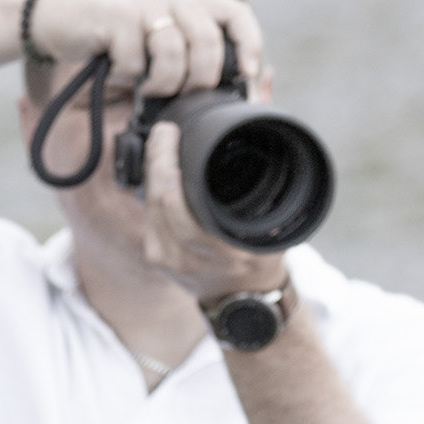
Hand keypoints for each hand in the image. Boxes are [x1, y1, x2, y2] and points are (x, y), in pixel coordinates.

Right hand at [30, 0, 262, 96]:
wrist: (55, 20)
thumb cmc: (116, 35)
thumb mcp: (162, 32)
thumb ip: (197, 46)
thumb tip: (250, 77)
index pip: (238, 13)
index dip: (250, 45)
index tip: (246, 75)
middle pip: (209, 42)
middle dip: (200, 79)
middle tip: (182, 93)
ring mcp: (143, 0)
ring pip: (174, 56)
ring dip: (162, 83)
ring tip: (147, 85)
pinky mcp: (116, 15)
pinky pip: (138, 63)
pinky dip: (128, 78)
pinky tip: (116, 71)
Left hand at [141, 122, 288, 302]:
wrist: (245, 302)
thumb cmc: (263, 261)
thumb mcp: (275, 228)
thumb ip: (273, 183)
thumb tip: (268, 121)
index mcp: (220, 250)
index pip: (176, 200)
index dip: (165, 162)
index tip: (169, 133)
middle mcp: (187, 257)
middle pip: (157, 199)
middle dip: (156, 160)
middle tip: (164, 134)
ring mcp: (166, 259)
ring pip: (148, 206)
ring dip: (152, 173)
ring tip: (161, 147)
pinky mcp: (155, 257)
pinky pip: (148, 216)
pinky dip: (152, 191)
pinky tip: (158, 173)